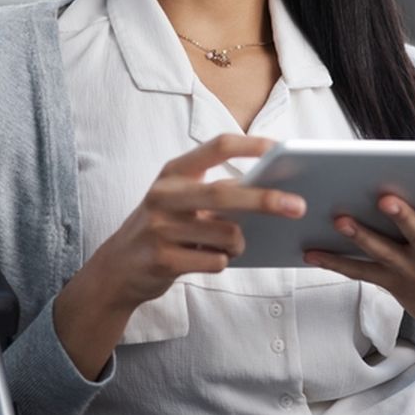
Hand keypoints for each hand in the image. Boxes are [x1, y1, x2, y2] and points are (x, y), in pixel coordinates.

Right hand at [54, 134, 305, 378]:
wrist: (117, 269)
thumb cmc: (161, 229)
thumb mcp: (179, 200)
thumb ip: (214, 192)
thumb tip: (268, 191)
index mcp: (172, 172)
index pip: (217, 146)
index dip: (251, 145)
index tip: (280, 148)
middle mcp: (164, 195)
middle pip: (225, 192)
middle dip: (266, 200)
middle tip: (298, 206)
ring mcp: (160, 227)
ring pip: (227, 234)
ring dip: (239, 244)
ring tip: (229, 246)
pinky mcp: (162, 259)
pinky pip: (215, 261)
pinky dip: (221, 262)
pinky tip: (205, 260)